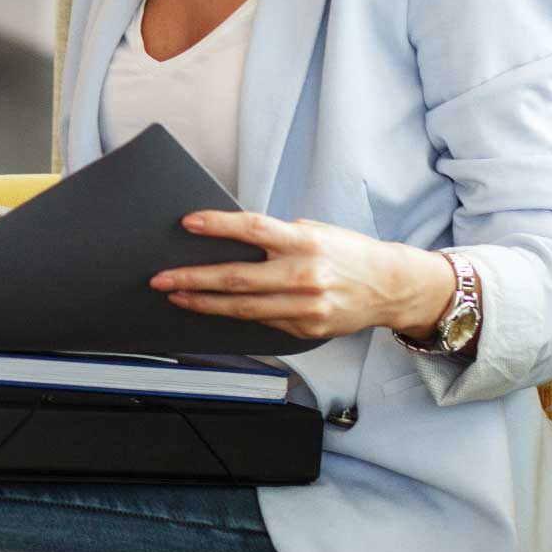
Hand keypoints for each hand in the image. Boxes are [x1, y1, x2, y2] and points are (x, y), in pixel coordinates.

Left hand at [150, 211, 454, 342]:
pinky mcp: (306, 329)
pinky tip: (211, 309)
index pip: (253, 229)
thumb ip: (275, 237)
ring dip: (204, 303)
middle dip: (193, 278)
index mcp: (305, 242)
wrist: (390, 286)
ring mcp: (305, 307)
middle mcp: (304, 275)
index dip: (219, 225)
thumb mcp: (313, 232)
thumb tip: (227, 238)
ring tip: (176, 296)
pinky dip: (233, 315)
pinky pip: (261, 321)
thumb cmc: (346, 252)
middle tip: (160, 277)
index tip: (187, 223)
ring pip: (243, 308)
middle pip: (237, 277)